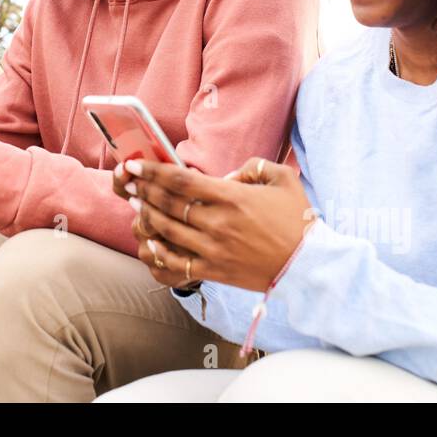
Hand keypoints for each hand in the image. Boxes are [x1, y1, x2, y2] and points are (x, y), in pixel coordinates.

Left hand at [122, 157, 315, 292]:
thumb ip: (253, 167)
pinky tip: (148, 241)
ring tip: (135, 203)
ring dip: (146, 215)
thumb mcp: (282, 179)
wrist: (308, 265)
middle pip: (168, 203)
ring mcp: (213, 249)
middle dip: (143, 189)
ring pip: (168, 229)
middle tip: (128, 181)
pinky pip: (177, 262)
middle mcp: (217, 222)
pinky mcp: (214, 271)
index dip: (153, 171)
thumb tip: (228, 174)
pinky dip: (159, 251)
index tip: (135, 165)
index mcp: (231, 197)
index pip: (180, 180)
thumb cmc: (297, 220)